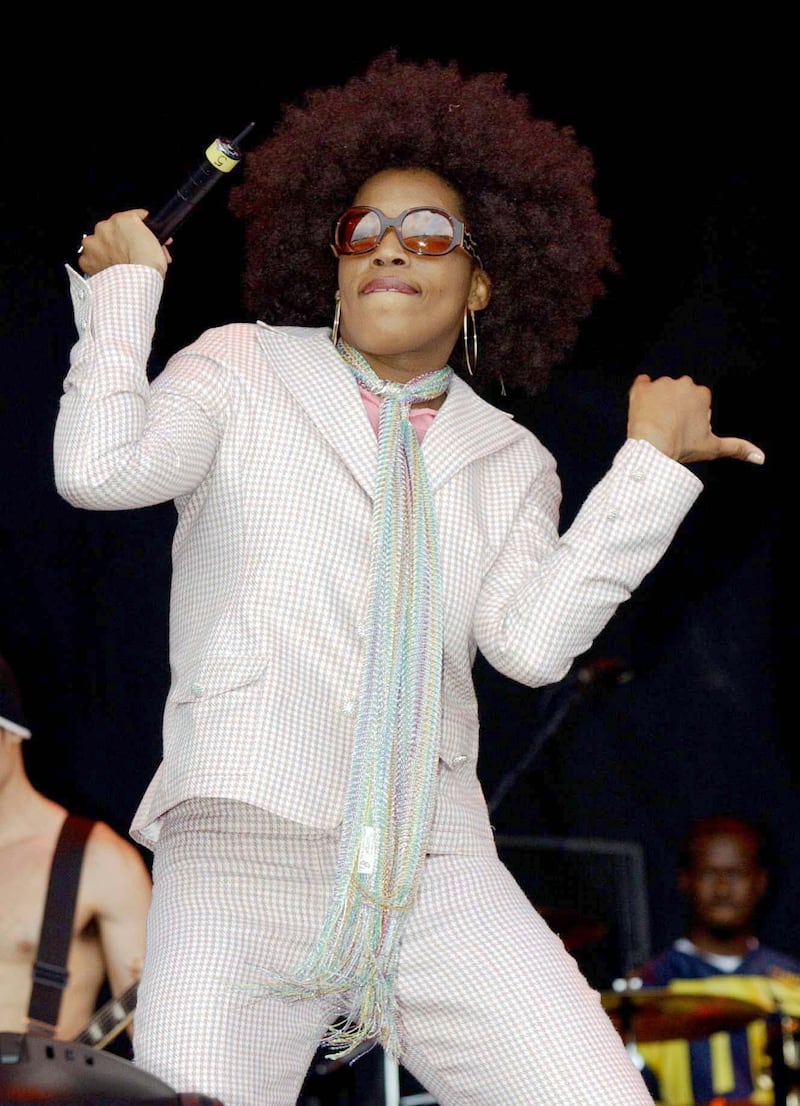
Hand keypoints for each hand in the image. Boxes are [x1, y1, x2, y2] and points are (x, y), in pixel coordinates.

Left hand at [77, 209, 171, 276]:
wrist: (137, 283)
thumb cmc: (147, 265)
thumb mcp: (158, 243)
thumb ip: (150, 236)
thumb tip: (147, 240)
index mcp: (123, 220)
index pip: (132, 217)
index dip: (140, 228)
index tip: (142, 234)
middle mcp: (104, 228)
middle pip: (113, 231)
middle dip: (122, 240)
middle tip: (132, 252)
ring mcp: (93, 244)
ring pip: (98, 243)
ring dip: (107, 250)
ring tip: (118, 263)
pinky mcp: (86, 260)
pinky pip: (89, 260)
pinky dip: (97, 264)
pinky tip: (108, 270)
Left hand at [626, 374, 764, 464]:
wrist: (652, 448)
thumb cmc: (683, 447)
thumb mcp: (713, 448)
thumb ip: (738, 448)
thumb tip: (761, 457)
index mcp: (702, 393)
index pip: (697, 403)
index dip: (691, 418)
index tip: (685, 430)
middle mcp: (684, 383)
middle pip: (679, 395)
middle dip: (675, 407)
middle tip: (669, 428)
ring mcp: (661, 383)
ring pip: (661, 391)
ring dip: (658, 402)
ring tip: (655, 423)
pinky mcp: (642, 387)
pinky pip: (641, 383)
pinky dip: (641, 393)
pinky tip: (643, 407)